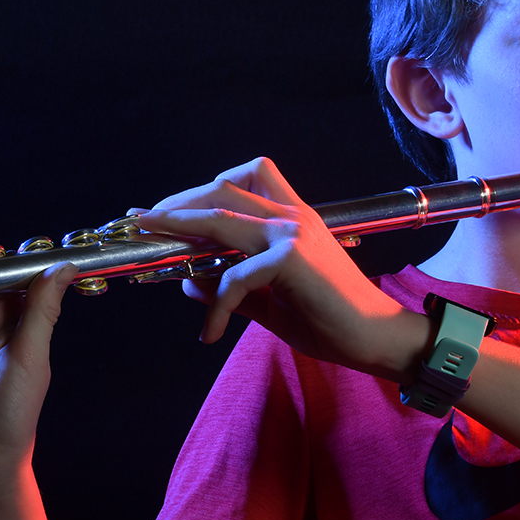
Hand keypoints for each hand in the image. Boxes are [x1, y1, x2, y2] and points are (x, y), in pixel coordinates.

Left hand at [133, 158, 426, 379]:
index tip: (164, 210)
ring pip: (220, 217)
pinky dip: (216, 306)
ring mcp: (292, 233)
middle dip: (177, 203)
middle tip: (143, 221)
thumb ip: (232, 290)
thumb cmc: (331, 321)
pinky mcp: (291, 259)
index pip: (243, 181)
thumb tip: (189, 283)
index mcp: (291, 220)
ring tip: (148, 237)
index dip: (200, 190)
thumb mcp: (269, 303)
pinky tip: (211, 332)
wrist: (376, 339)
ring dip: (178, 226)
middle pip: (223, 189)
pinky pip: (235, 277)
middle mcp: (292, 216)